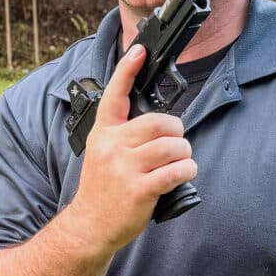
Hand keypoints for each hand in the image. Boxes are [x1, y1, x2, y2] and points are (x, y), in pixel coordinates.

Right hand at [63, 45, 196, 254]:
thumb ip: (124, 134)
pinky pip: (178, 170)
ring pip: (174, 146)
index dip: (128, 70)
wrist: (89, 225)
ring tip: (175, 165)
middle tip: (174, 147)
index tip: (140, 50)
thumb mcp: (103, 152)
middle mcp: (112, 146)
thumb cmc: (104, 187)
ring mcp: (124, 167)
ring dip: (184, 155)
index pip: (116, 95)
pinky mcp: (139, 188)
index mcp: (104, 133)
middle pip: (161, 122)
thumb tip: (161, 123)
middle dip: (177, 133)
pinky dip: (187, 171)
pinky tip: (181, 176)